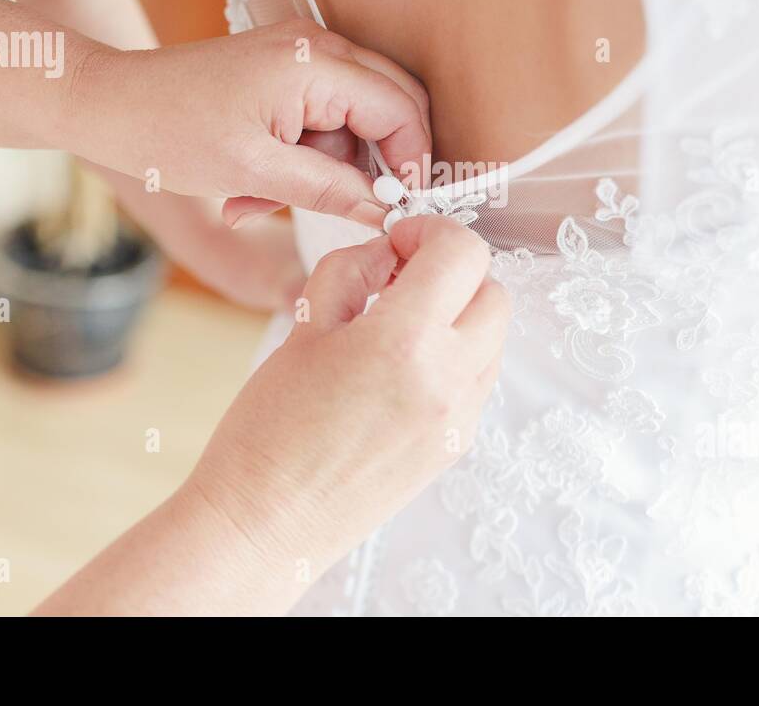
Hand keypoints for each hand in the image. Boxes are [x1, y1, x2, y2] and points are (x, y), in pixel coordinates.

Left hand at [66, 19, 430, 227]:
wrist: (106, 104)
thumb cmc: (168, 132)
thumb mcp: (255, 173)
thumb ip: (333, 190)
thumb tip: (386, 210)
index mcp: (314, 63)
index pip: (400, 110)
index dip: (411, 163)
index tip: (401, 209)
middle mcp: (316, 46)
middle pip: (390, 107)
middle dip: (372, 166)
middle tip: (350, 209)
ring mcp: (300, 54)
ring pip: (353, 121)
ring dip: (324, 170)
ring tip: (263, 202)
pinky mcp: (283, 69)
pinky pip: (321, 117)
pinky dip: (301, 157)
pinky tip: (256, 185)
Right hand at [186, 215, 509, 611]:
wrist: (265, 525)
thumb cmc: (268, 433)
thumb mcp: (302, 329)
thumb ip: (351, 274)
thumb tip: (386, 254)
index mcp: (405, 342)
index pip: (463, 255)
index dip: (431, 232)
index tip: (399, 242)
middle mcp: (447, 381)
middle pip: (493, 292)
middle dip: (453, 272)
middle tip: (399, 278)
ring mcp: (459, 419)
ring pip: (493, 337)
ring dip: (459, 314)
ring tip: (397, 325)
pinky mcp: (455, 447)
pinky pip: (478, 380)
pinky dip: (455, 356)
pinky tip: (402, 367)